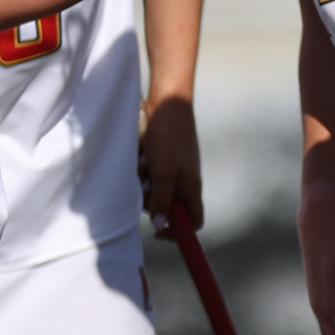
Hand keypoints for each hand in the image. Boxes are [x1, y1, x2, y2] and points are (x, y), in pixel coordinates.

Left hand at [142, 98, 202, 232]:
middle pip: (166, 206)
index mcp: (191, 188)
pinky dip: (142, 165)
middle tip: (146, 183)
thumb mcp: (164, 173)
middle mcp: (184, 181)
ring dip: (144, 179)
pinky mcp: (161, 157)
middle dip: (152, 198)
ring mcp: (173, 168)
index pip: (193, 222)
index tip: (159, 232)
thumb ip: (162, 200)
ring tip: (144, 161)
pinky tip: (142, 152)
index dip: (179, 232)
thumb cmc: (169, 137)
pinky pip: (147, 172)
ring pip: (153, 188)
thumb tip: (161, 226)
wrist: (166, 102)